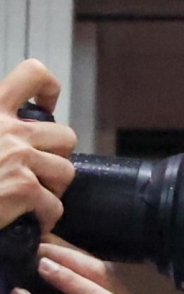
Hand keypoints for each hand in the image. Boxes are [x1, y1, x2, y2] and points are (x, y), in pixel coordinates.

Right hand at [0, 59, 73, 232]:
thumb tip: (17, 119)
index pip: (34, 73)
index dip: (48, 89)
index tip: (45, 107)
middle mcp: (7, 128)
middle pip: (65, 136)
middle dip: (56, 157)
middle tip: (36, 171)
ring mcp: (19, 157)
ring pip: (65, 172)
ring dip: (52, 189)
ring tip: (29, 197)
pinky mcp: (25, 188)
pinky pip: (55, 206)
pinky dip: (44, 218)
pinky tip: (27, 220)